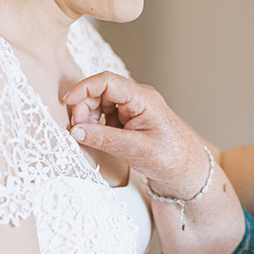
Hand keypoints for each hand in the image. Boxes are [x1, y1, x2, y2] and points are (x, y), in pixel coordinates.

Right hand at [62, 72, 208, 197]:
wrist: (187, 172)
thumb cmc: (170, 159)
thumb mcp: (134, 150)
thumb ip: (103, 138)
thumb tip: (75, 131)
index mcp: (143, 99)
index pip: (108, 82)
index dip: (84, 89)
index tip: (67, 102)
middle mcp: (138, 99)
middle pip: (101, 91)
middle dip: (84, 107)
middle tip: (75, 129)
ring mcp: (134, 108)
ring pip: (101, 103)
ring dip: (88, 117)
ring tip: (85, 136)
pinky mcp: (130, 119)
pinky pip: (106, 115)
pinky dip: (96, 124)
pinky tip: (94, 137)